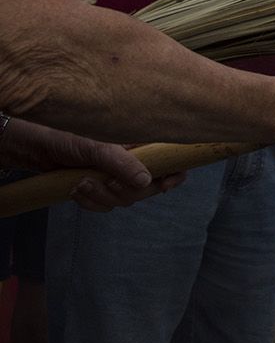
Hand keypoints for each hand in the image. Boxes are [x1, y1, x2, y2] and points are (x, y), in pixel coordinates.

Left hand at [0, 119, 185, 211]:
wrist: (33, 147)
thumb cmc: (64, 136)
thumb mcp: (96, 146)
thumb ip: (122, 163)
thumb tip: (147, 181)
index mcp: (138, 145)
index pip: (169, 160)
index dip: (173, 174)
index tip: (165, 184)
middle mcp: (130, 160)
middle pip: (146, 188)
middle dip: (125, 191)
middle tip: (107, 183)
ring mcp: (114, 176)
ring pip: (123, 200)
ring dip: (101, 197)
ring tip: (81, 183)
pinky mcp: (97, 188)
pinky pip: (104, 206)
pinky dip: (90, 202)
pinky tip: (76, 189)